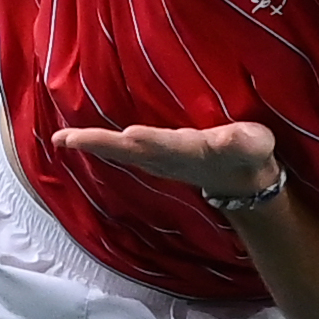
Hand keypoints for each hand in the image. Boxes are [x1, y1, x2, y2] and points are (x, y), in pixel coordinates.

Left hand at [52, 121, 280, 197]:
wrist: (243, 182)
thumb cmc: (250, 155)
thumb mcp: (255, 145)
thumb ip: (242, 142)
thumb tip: (228, 138)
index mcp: (193, 150)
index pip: (170, 144)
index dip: (151, 141)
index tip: (130, 135)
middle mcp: (169, 157)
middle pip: (131, 152)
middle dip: (100, 144)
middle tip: (67, 139)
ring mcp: (159, 159)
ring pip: (121, 152)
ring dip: (93, 145)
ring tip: (63, 139)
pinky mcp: (156, 155)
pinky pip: (122, 150)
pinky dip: (100, 145)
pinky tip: (79, 141)